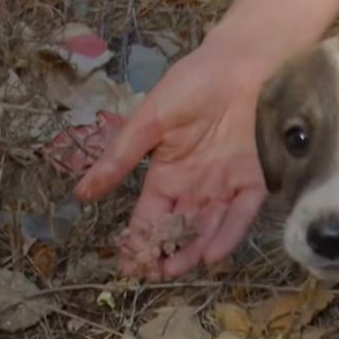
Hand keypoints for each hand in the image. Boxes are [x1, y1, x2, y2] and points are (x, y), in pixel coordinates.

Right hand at [74, 34, 269, 279]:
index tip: (128, 262)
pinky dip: (228, 235)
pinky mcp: (257, 182)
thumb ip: (121, 157)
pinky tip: (212, 253)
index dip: (139, 238)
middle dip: (166, 252)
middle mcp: (198, 186)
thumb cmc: (194, 85)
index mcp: (169, 173)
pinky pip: (241, 216)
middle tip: (154, 272)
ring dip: (193, 250)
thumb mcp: (150, 120)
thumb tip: (82, 192)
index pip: (151, 214)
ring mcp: (227, 186)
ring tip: (176, 268)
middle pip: (180, 228)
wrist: (244, 65)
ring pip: (209, 228)